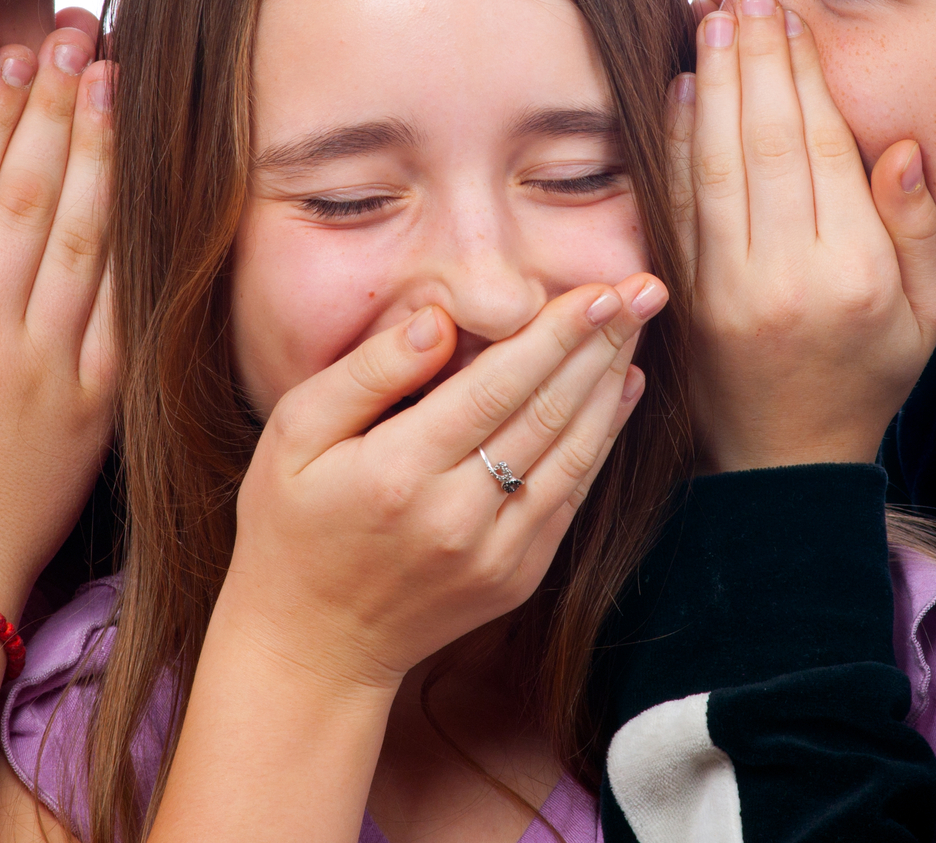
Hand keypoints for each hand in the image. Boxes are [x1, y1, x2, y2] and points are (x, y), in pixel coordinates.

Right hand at [0, 23, 118, 618]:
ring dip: (103, 152)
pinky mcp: (98, 405)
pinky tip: (150, 180)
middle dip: (56, 105)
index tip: (13, 54)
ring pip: (84, 239)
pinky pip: (124, 308)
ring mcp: (50, 371)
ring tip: (116, 79)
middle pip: (30, 197)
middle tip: (79, 33)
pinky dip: (138, 240)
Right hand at [215, 277, 664, 692]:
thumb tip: (439, 322)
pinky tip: (620, 390)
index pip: (498, 386)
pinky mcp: (517, 576)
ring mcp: (495, 554)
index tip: (600, 287)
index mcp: (399, 472)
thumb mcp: (293, 435)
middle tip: (645, 287)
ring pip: (575, 453)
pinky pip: (573, 495)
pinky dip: (604, 438)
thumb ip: (367, 373)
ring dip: (612, 382)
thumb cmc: (290, 525)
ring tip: (638, 323)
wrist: (311, 647)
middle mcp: (457, 516)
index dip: (556, 334)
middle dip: (602, 342)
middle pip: (549, 412)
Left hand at [673, 0, 935, 470]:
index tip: (791, 16)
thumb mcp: (926, 316)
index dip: (803, 76)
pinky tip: (678, 88)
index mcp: (852, 276)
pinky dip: (674, 140)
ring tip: (708, 17)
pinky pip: (676, 202)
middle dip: (752, 59)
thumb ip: (916, 230)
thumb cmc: (868, 379)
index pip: (821, 152)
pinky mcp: (683, 294)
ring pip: (711, 163)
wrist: (782, 462)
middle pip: (762, 143)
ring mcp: (724, 287)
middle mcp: (784, 276)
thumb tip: (901, 144)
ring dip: (708, 83)